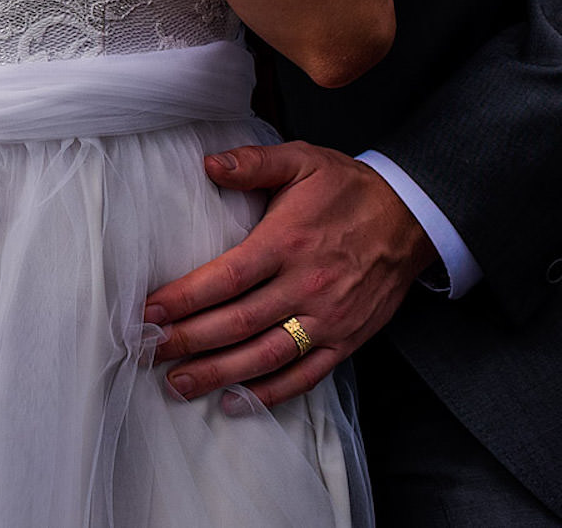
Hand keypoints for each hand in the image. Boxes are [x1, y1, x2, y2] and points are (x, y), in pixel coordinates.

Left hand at [144, 141, 438, 406]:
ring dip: (219, 373)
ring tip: (179, 383)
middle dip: (188, 341)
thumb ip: (254, 162)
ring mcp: (327, 318)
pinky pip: (305, 376)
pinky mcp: (346, 340)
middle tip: (149, 352)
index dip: (184, 298)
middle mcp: (306, 285)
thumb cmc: (349, 189)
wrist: (412, 218)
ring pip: (265, 356)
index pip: (226, 278)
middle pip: (237, 323)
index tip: (149, 311)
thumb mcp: (302, 160)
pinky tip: (236, 401)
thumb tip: (209, 164)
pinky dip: (270, 394)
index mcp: (287, 242)